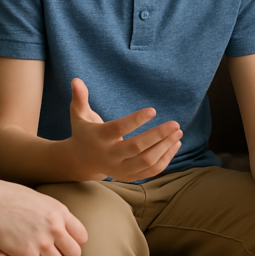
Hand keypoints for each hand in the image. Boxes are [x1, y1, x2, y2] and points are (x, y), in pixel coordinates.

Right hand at [0, 173, 86, 255]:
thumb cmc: (12, 197)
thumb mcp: (40, 200)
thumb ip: (56, 214)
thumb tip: (66, 225)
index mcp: (60, 211)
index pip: (82, 236)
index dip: (74, 242)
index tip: (65, 243)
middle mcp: (54, 227)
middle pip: (75, 254)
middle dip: (65, 255)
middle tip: (54, 252)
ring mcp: (41, 242)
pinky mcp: (27, 254)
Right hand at [68, 78, 182, 181]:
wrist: (81, 161)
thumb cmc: (84, 132)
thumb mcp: (78, 114)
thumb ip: (79, 98)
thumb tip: (76, 79)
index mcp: (100, 138)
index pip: (119, 129)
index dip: (136, 120)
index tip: (153, 110)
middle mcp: (110, 155)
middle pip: (137, 148)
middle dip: (158, 136)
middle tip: (175, 124)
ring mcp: (120, 169)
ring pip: (147, 162)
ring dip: (165, 148)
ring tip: (178, 132)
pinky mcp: (129, 176)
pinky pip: (151, 171)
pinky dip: (165, 159)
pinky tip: (175, 144)